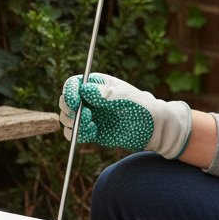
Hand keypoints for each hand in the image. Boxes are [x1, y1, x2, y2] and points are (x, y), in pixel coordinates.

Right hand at [58, 73, 191, 158]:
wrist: (153, 129)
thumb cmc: (143, 108)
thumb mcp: (127, 98)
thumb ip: (107, 94)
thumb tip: (85, 89)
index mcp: (97, 84)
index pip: (73, 84)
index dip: (69, 93)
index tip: (75, 104)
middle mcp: (89, 99)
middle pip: (65, 102)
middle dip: (70, 111)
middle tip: (87, 117)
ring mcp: (88, 115)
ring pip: (66, 118)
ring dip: (73, 124)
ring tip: (92, 126)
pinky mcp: (89, 130)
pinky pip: (73, 133)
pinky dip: (77, 135)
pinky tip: (92, 134)